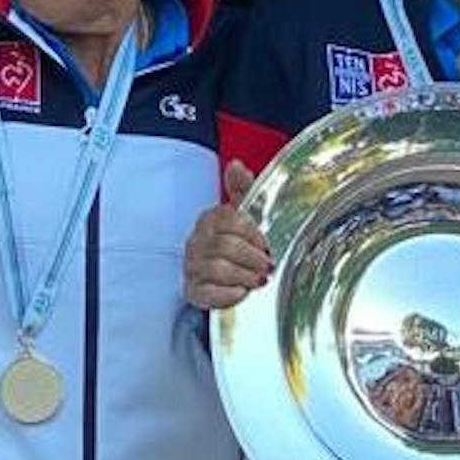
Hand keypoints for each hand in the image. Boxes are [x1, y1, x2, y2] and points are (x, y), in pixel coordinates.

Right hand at [182, 161, 270, 310]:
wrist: (222, 276)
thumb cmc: (238, 241)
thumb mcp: (245, 214)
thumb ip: (244, 189)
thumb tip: (235, 165)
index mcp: (210, 219)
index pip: (229, 220)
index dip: (253, 234)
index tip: (268, 244)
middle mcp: (197, 241)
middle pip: (224, 246)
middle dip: (252, 258)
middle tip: (268, 265)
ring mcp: (192, 266)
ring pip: (217, 269)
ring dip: (244, 276)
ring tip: (258, 280)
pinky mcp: (192, 290)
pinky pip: (207, 293)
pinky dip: (228, 294)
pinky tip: (242, 292)